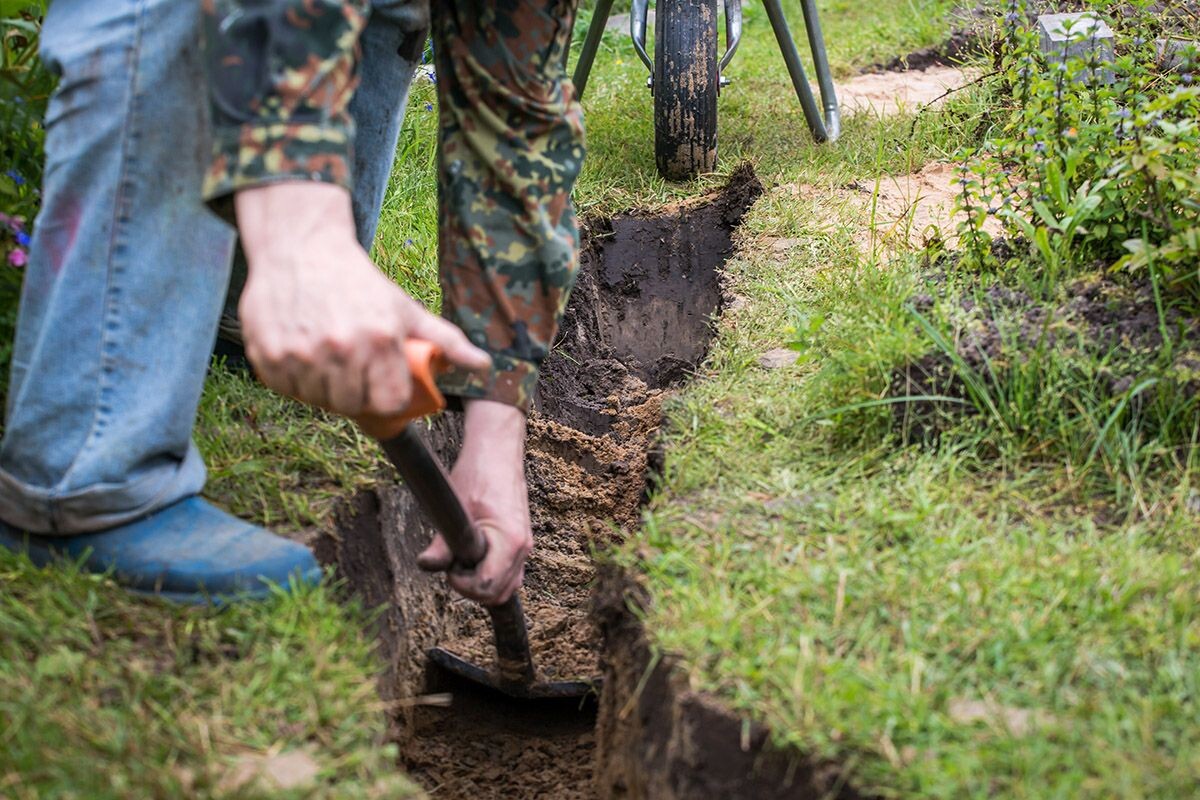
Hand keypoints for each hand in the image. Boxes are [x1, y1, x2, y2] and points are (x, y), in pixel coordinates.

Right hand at [234, 182, 489, 416]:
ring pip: (318, 401)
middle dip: (355, 395)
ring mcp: (300, 353)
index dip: (386, 399)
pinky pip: (287, 390)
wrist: (301, 247)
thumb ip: (446, 341)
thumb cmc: (360, 282)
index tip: (381, 388)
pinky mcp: (267, 354)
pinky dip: (294, 380)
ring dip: (324, 389)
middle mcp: (340, 348)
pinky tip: (303, 353)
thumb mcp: (406, 309)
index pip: (389, 403)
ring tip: (328, 358)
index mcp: (380, 338)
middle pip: (352, 406)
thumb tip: (484, 366)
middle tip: (353, 370)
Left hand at [417, 400, 531, 605]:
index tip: (449, 566)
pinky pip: (509, 573)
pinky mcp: (520, 543)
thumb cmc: (478, 474)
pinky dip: (490, 574)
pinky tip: (472, 556)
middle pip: (499, 593)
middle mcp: (523, 548)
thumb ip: (442, 544)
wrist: (497, 451)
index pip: (488, 587)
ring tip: (462, 559)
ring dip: (481, 583)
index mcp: (510, 541)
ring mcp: (524, 546)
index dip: (463, 584)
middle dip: (471, 588)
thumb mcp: (455, 511)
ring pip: (506, 587)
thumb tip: (426, 565)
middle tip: (452, 564)